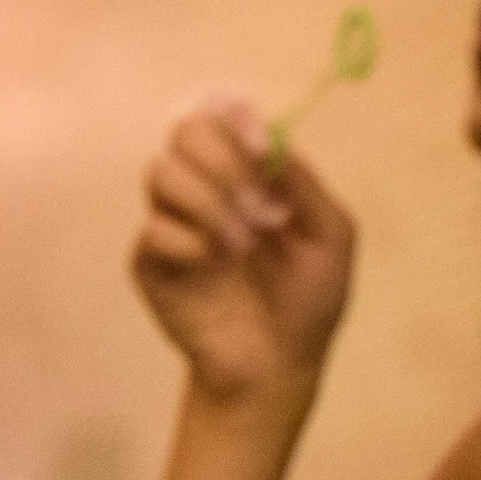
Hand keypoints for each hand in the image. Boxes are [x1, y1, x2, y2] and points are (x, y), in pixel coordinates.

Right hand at [134, 100, 355, 403]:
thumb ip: (301, 183)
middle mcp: (205, 188)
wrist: (278, 365)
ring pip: (161, 173)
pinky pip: (153, 229)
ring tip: (243, 244)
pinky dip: (189, 242)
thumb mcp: (331, 234)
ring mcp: (172, 223)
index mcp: (247, 173)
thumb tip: (268, 143)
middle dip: (224, 162)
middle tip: (259, 208)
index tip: (262, 146)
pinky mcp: (148, 262)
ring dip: (209, 203)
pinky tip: (214, 266)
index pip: (221, 114)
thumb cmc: (308, 300)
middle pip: (184, 130)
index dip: (234, 116)